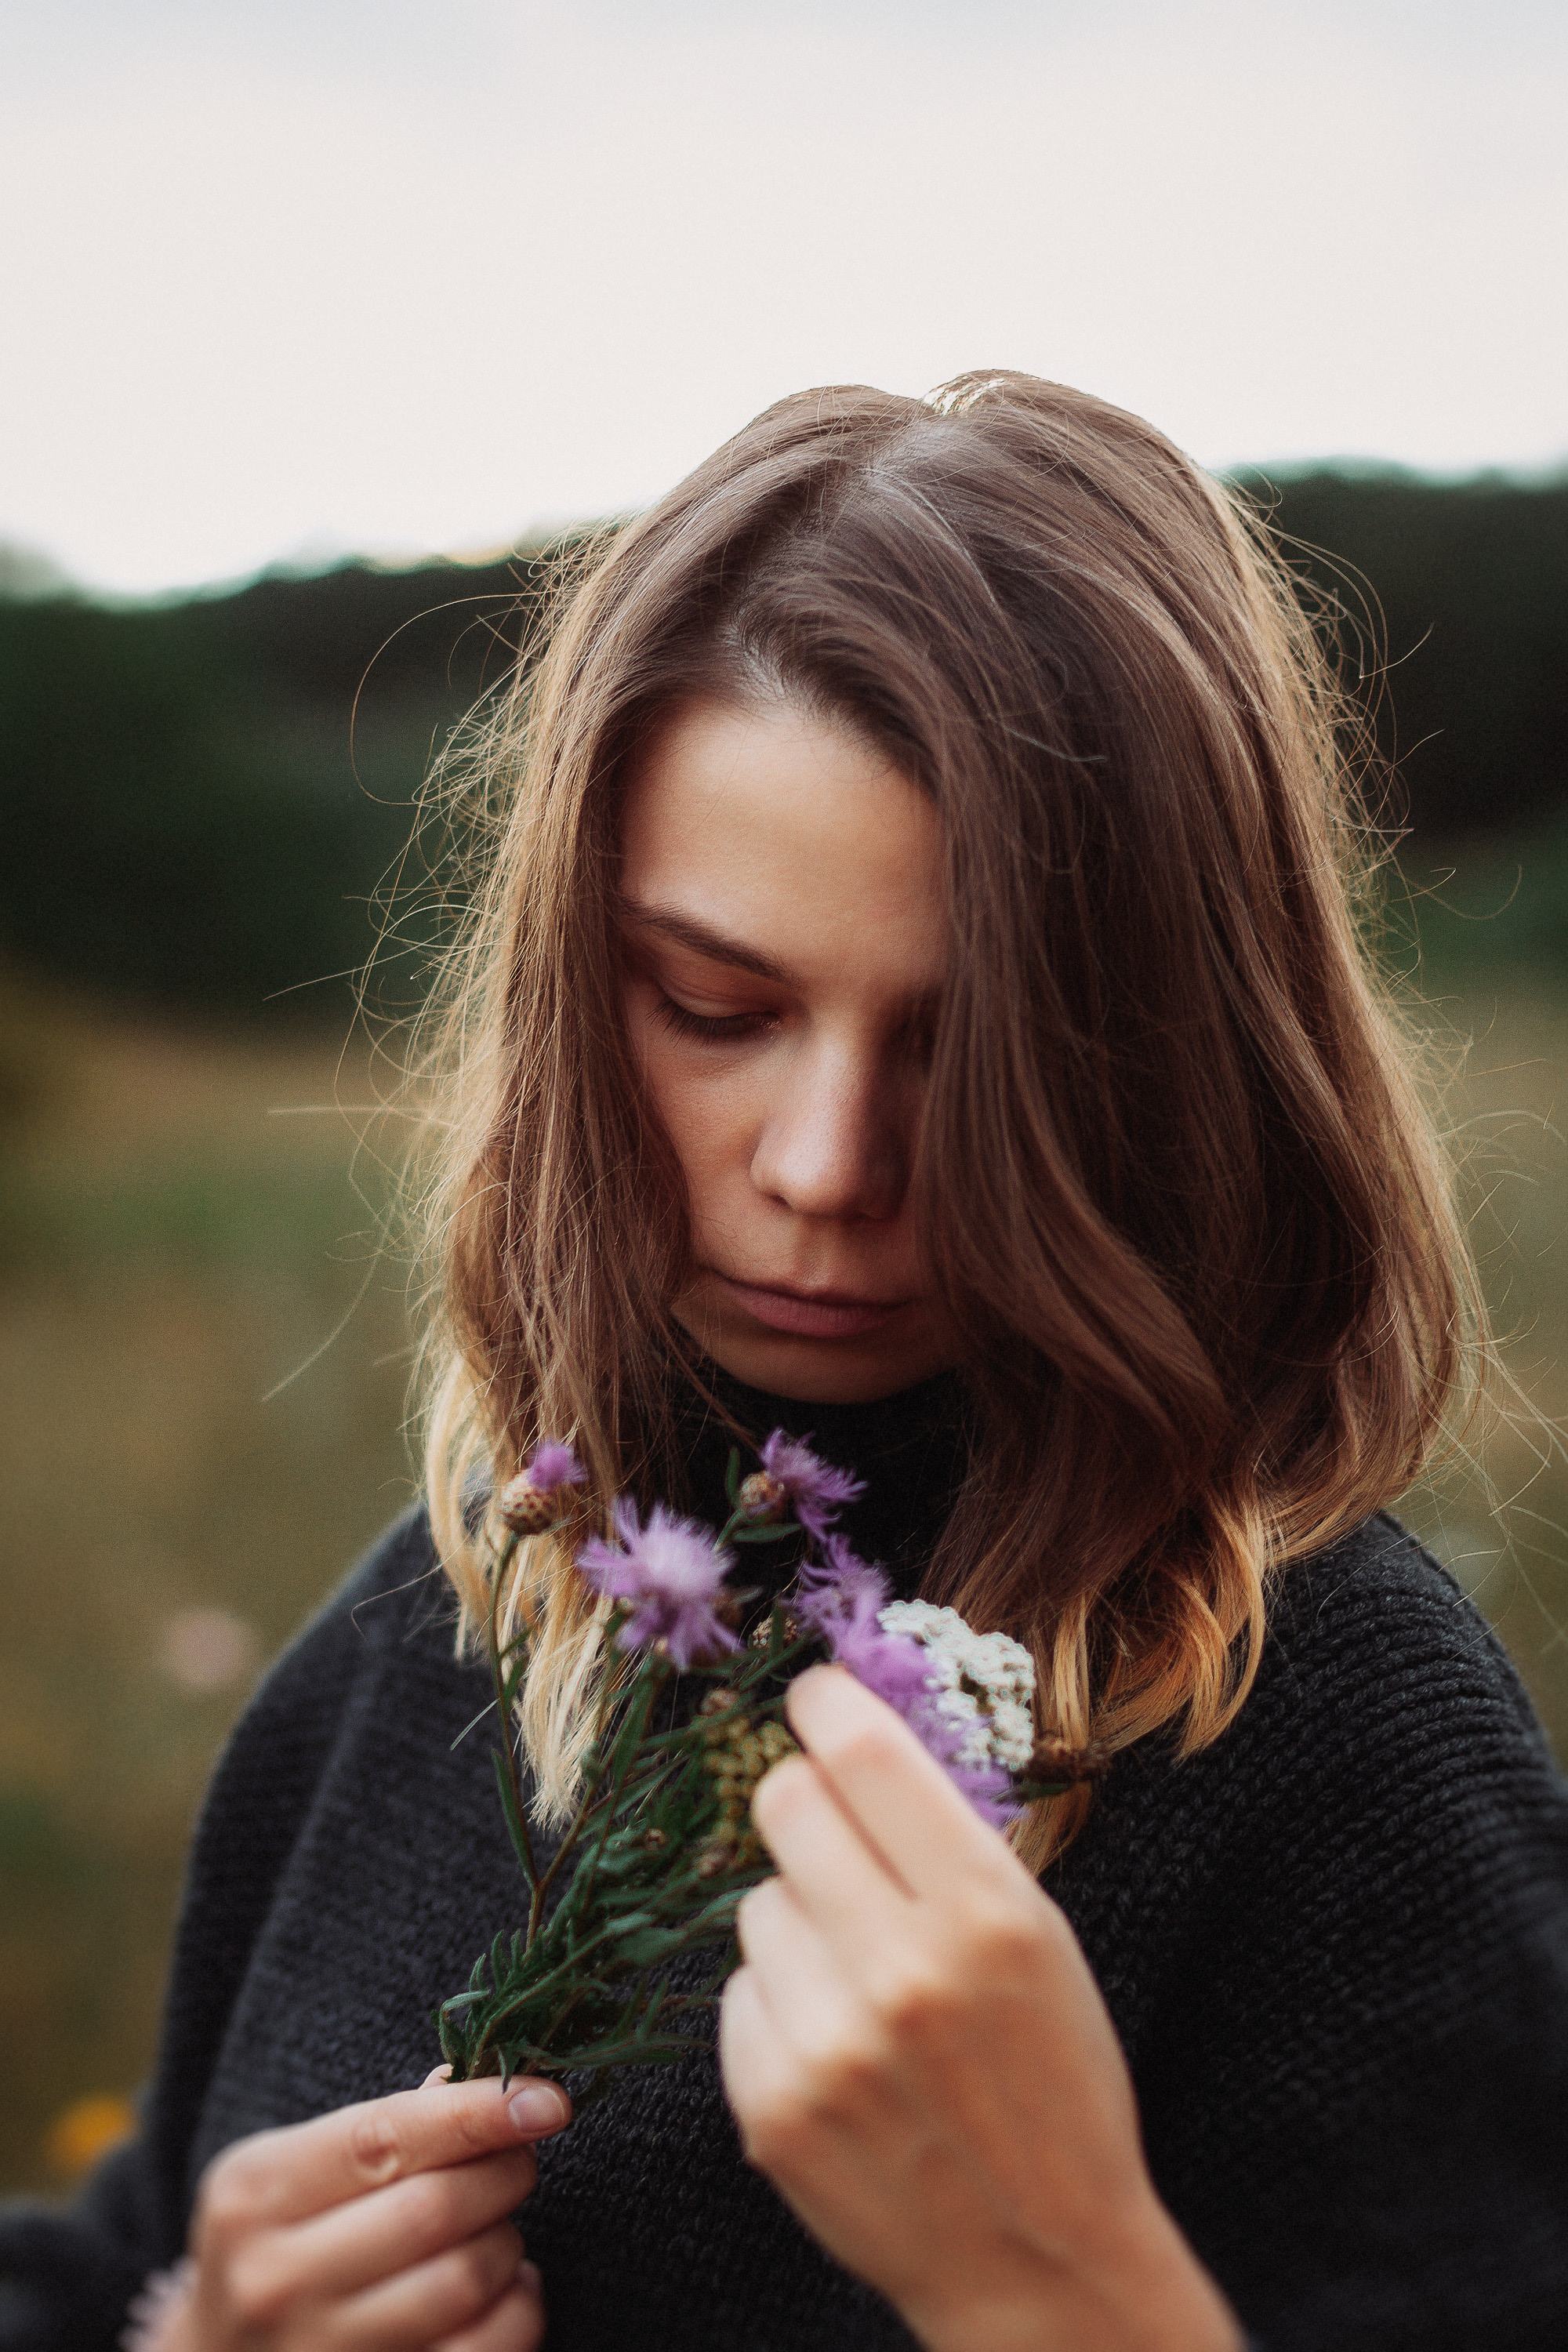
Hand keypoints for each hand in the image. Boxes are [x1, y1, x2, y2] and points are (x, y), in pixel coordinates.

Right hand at [161, 2072, 569, 2351]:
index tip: (546, 2099)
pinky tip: (507, 2290)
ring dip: (507, 2243)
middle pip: (434, 2209)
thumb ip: (387, 2127)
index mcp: (255, 2194)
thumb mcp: (294, 2174)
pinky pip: (481, 2350)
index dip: (476, 2113)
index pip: (386, 2136)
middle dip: (503, 2173)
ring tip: (496, 2230)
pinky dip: (518, 2311)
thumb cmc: (276, 2247)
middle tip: (519, 2160)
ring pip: (463, 2281)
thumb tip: (489, 2079)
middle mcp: (276, 2278)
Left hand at [720, 1666, 1240, 2351]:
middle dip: (804, 1800)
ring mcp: (826, 2044)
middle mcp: (901, 1970)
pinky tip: (840, 2048)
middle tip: (834, 1830)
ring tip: (863, 1981)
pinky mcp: (769, 2105)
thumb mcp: (1039, 1938)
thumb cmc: (1052, 2082)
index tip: (815, 1695)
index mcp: (987, 1913)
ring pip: (756, 1901)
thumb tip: (851, 1736)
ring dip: (798, 1918)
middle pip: (786, 1803)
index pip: (864, 1753)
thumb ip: (947, 1840)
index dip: (827, 1703)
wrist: (1039, 2261)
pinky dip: (780, 2002)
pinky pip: (740, 1990)